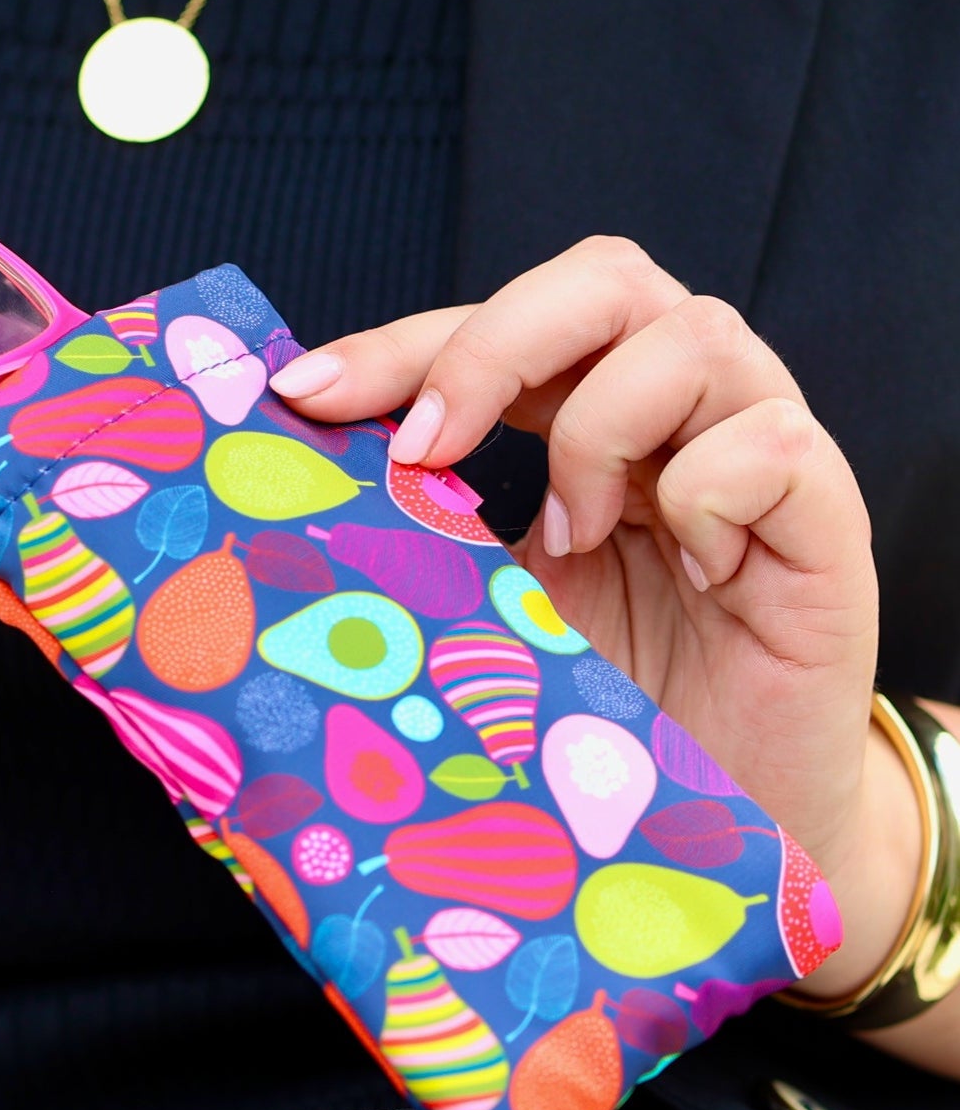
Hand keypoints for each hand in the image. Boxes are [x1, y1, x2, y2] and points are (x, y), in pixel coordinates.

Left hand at [269, 236, 916, 1002]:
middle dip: (491, 343)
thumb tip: (282, 517)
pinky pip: (774, 443)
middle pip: (605, 278)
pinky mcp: (827, 524)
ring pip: (696, 334)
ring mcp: (759, 455)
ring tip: (576, 533)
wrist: (730, 831)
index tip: (305, 394)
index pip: (500, 321)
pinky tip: (691, 570)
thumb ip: (425, 545)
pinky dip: (709, 492)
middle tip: (424, 450)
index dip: (402, 342)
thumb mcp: (491, 616)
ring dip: (602, 426)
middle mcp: (678, 411)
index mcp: (587, 414)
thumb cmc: (610, 716)